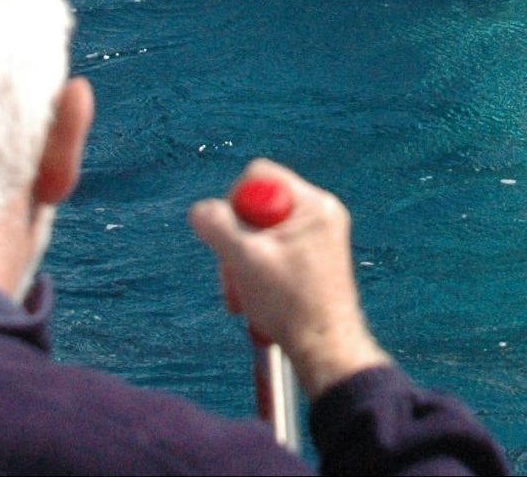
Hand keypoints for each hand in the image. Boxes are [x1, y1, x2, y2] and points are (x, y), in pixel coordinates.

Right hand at [190, 160, 391, 396]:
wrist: (326, 350)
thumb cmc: (291, 306)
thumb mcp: (244, 260)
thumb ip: (218, 226)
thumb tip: (201, 210)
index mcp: (313, 205)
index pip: (257, 176)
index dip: (234, 204)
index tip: (231, 240)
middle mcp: (320, 214)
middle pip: (257, 207)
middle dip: (236, 243)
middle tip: (233, 277)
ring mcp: (319, 238)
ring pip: (262, 234)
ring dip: (244, 265)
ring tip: (244, 298)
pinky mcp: (315, 260)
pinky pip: (275, 253)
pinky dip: (259, 275)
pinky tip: (258, 303)